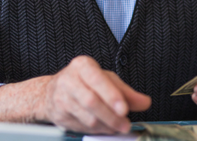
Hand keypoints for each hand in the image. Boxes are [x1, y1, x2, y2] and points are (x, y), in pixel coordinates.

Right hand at [0, 56, 150, 133]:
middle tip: (125, 124)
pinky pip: (81, 127)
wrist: (52, 92)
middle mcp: (70, 80)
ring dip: (106, 125)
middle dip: (111, 116)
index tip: (124, 108)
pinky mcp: (59, 115)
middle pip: (91, 101)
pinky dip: (96, 130)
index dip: (111, 95)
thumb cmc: (84, 82)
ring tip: (118, 127)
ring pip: (87, 117)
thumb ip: (126, 91)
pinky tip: (105, 128)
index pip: (97, 79)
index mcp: (83, 66)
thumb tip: (144, 102)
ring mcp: (62, 98)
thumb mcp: (106, 79)